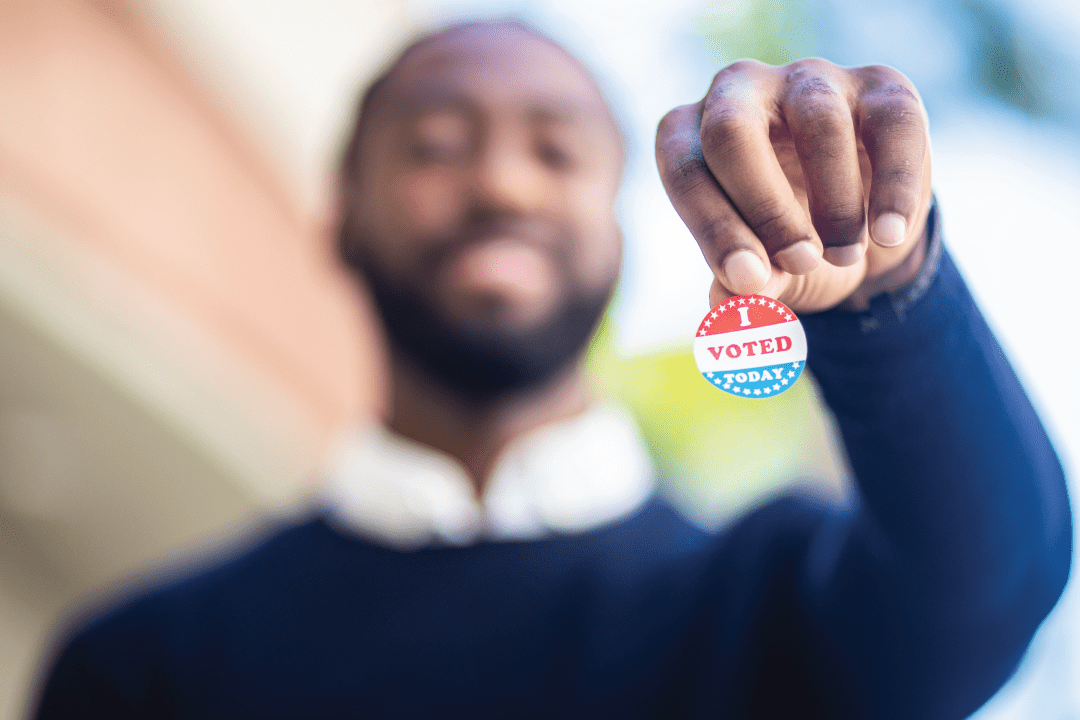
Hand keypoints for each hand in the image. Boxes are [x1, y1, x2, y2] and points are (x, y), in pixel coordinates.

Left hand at [656, 59, 932, 312]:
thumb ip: (743, 284)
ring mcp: (808, 81)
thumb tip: (728, 302)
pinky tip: (888, 235)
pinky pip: (892, 126)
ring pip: (818, 123)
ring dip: (834, 204)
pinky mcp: (879, 85)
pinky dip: (893, 188)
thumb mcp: (763, 269)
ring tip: (843, 257)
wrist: (861, 233)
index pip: (685, 171)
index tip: (750, 282)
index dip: (715, 229)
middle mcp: (739, 90)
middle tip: (799, 263)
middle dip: (765, 208)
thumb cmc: (788, 243)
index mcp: (689, 133)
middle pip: (731, 131)